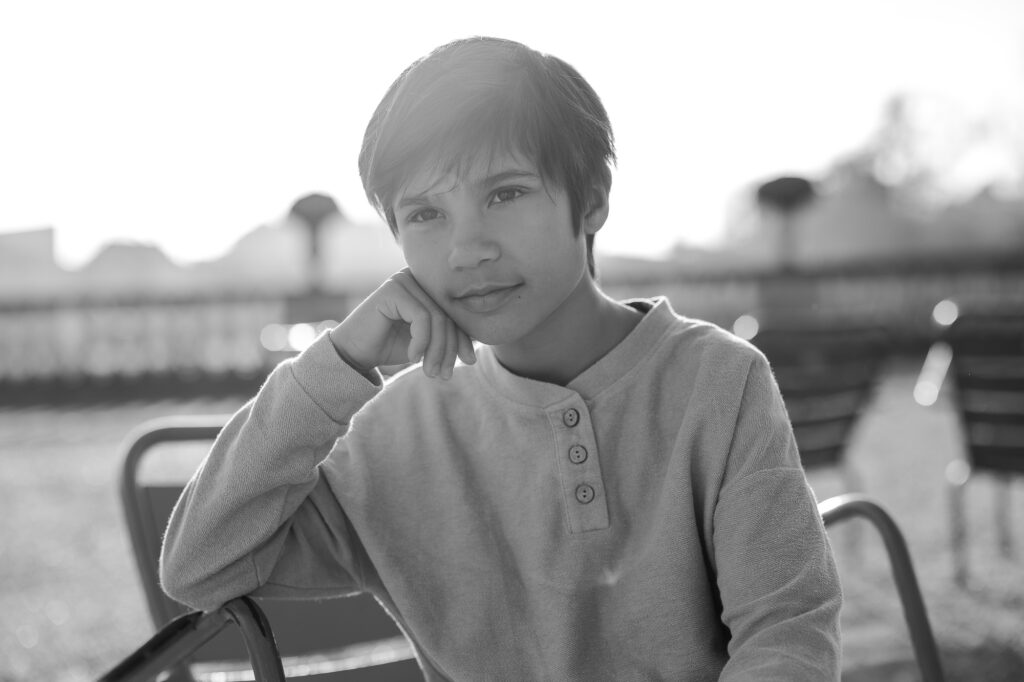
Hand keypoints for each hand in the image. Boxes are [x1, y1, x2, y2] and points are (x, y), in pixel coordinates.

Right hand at [329, 268, 475, 378]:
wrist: (354, 353)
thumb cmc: (391, 346)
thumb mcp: (428, 341)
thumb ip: (449, 333)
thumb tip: (481, 338)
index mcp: (428, 287)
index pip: (455, 312)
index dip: (464, 338)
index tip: (469, 362)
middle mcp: (417, 278)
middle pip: (447, 315)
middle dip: (449, 348)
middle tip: (444, 374)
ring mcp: (404, 280)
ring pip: (437, 318)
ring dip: (436, 350)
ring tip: (430, 372)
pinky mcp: (393, 289)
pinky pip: (421, 318)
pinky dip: (421, 342)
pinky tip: (413, 358)